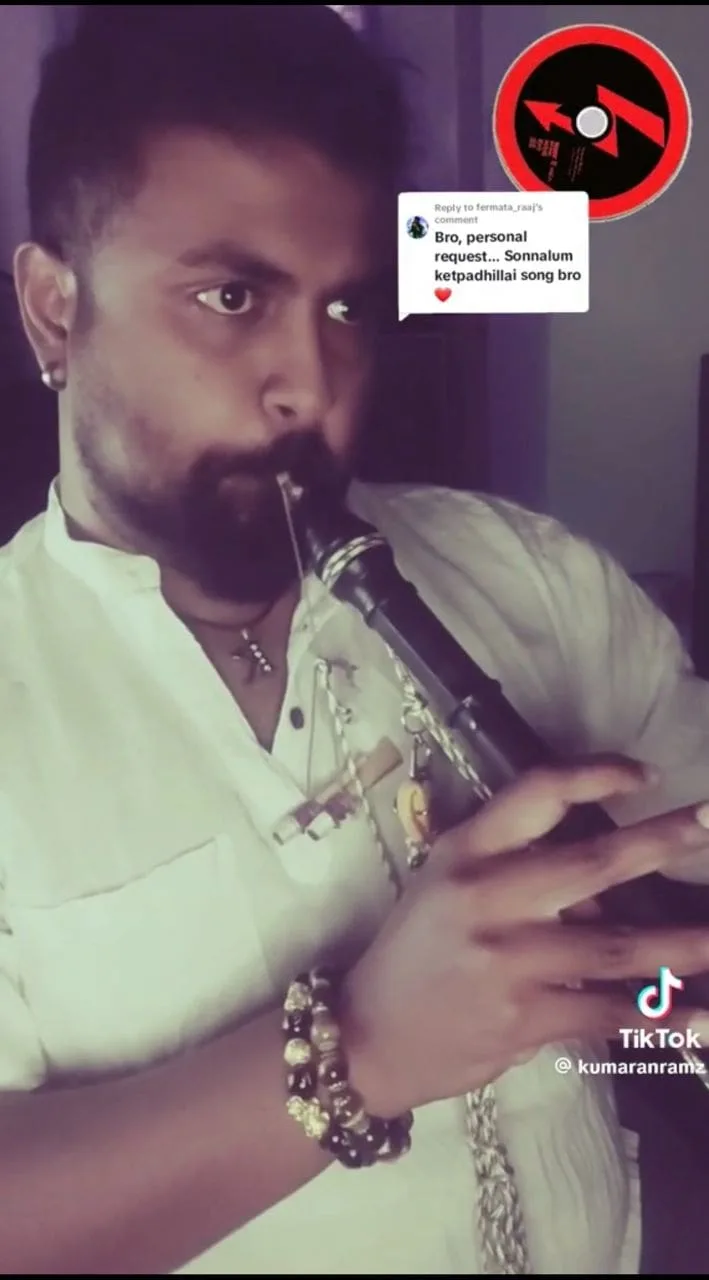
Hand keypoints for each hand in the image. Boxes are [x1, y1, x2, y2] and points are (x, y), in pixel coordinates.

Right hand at [342, 757, 708, 1116]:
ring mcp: (507, 958)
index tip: (645, 774)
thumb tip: (608, 889)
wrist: (369, 1035)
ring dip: (683, 943)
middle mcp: (487, 895)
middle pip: (593, 862)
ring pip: (616, 944)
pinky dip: (659, 1017)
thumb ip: (515, 871)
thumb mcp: (446, 886)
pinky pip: (606, 1013)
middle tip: (708, 823)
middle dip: (663, 841)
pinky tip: (699, 1017)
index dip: (596, 774)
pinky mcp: (522, 1017)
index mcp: (467, 850)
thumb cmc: (416, 952)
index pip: (537, 792)